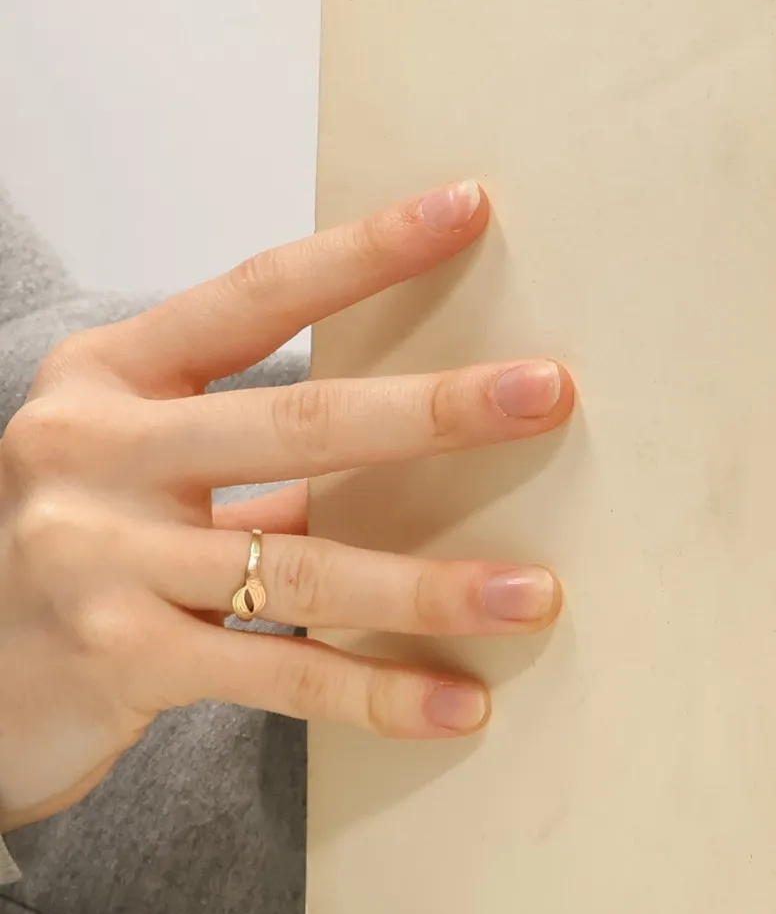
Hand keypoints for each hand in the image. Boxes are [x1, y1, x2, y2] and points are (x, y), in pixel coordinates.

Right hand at [0, 181, 572, 830]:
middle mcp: (94, 450)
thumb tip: (442, 417)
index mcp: (111, 375)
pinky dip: (378, 691)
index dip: (366, 253)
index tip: (469, 208)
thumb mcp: (147, 467)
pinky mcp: (118, 659)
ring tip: (534, 593)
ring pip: (303, 564)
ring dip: (432, 585)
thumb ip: (262, 447)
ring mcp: (97, 555)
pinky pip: (280, 673)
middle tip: (551, 392)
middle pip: (299, 420)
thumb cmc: (87, 551)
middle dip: (437, 408)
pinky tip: (460, 705)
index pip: (258, 295)